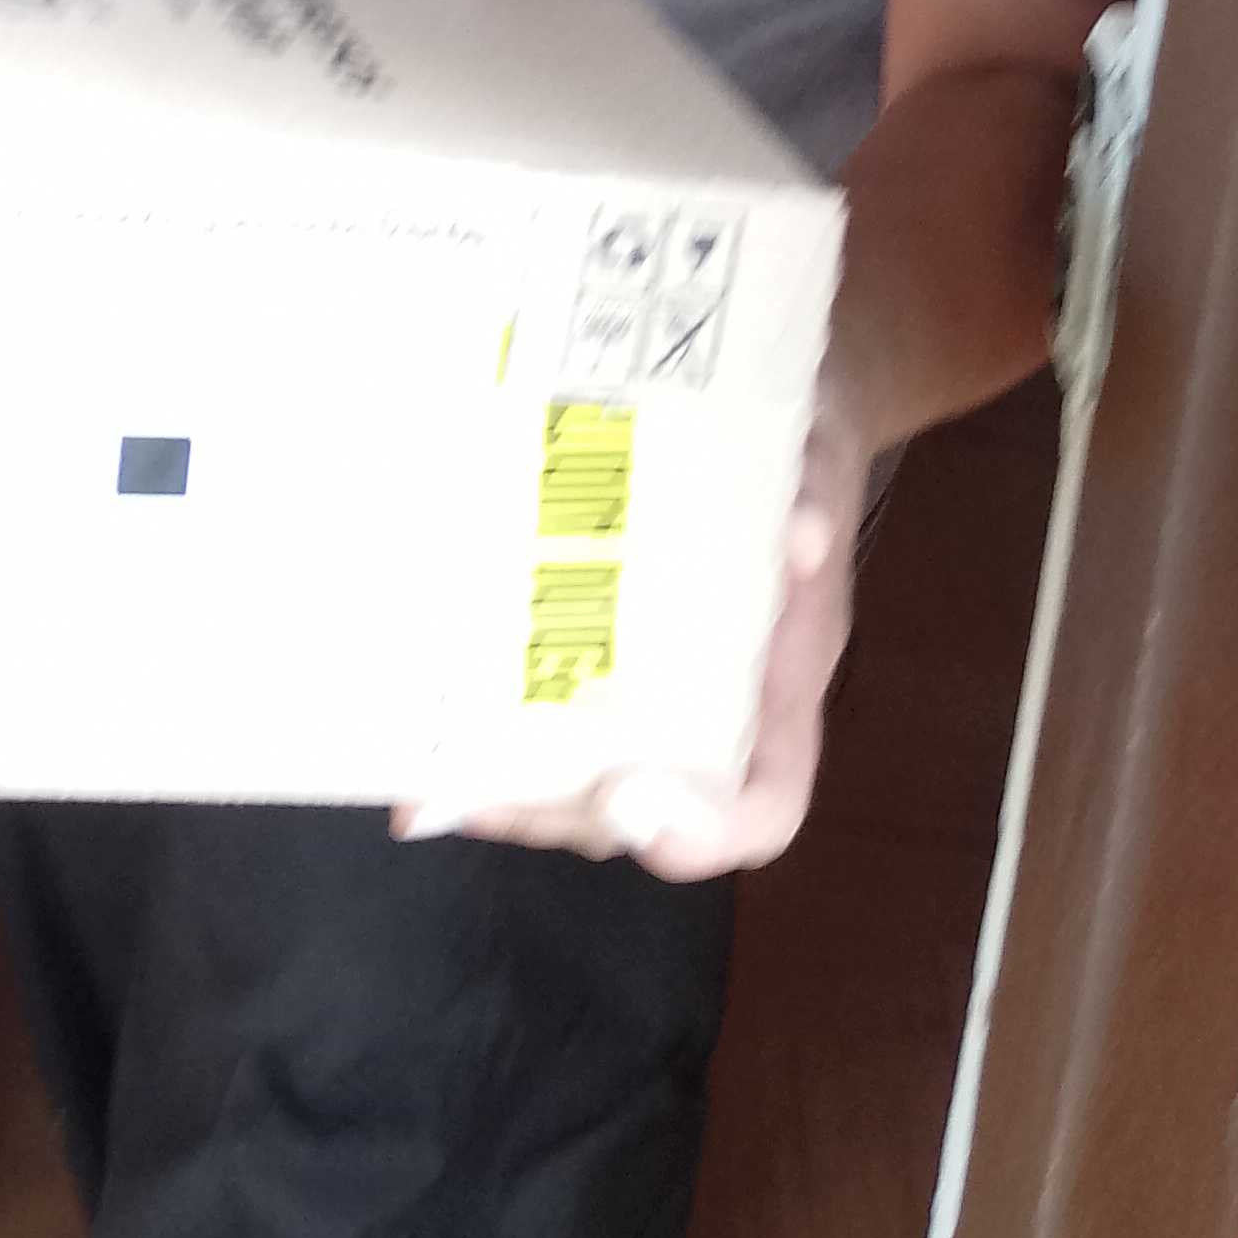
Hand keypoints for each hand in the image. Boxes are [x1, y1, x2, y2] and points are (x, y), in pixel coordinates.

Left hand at [390, 380, 874, 881]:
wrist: (770, 408)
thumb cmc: (795, 450)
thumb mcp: (815, 457)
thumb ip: (813, 493)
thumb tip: (800, 535)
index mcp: (779, 685)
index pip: (764, 801)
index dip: (712, 830)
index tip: (644, 812)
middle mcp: (714, 714)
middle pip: (644, 819)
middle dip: (562, 815)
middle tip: (484, 796)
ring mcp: (648, 697)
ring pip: (582, 792)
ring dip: (510, 799)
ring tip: (432, 783)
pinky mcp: (589, 659)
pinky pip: (544, 732)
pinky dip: (485, 750)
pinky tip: (423, 738)